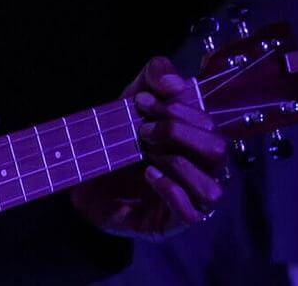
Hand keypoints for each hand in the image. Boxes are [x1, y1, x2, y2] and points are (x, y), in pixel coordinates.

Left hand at [70, 56, 228, 237]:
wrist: (79, 169)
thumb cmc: (115, 135)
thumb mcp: (134, 96)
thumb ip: (155, 75)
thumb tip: (175, 84)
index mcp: (196, 143)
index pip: (210, 126)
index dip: (179, 110)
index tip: (142, 102)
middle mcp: (199, 172)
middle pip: (218, 152)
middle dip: (180, 134)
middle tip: (143, 130)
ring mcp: (188, 200)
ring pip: (212, 189)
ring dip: (179, 164)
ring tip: (148, 153)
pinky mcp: (170, 223)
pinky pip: (191, 215)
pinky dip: (171, 190)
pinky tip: (149, 174)